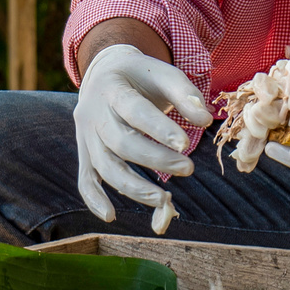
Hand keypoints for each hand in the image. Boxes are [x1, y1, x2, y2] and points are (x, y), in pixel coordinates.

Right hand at [74, 43, 212, 224]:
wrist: (104, 73)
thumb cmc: (140, 76)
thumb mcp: (162, 74)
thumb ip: (185, 94)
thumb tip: (205, 120)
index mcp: (111, 88)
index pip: (134, 110)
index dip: (158, 129)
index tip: (185, 144)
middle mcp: (92, 113)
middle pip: (120, 142)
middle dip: (155, 159)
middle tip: (188, 169)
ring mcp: (85, 136)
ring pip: (104, 166)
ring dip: (133, 187)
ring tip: (163, 200)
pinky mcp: (84, 153)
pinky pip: (85, 179)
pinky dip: (94, 199)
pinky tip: (111, 216)